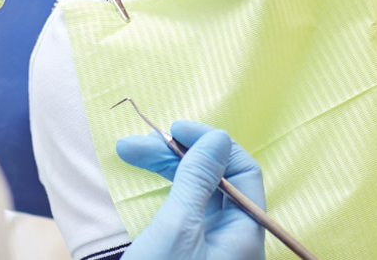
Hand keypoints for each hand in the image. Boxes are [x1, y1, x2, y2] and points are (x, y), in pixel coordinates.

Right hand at [118, 121, 265, 259]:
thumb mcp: (177, 228)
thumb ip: (198, 180)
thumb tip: (218, 138)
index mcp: (245, 234)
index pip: (243, 172)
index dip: (211, 144)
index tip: (176, 129)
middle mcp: (234, 238)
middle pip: (215, 179)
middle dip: (177, 155)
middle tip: (140, 142)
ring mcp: (213, 245)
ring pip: (196, 191)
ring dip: (166, 167)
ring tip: (130, 151)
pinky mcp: (191, 251)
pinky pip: (185, 209)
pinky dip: (166, 189)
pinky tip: (146, 174)